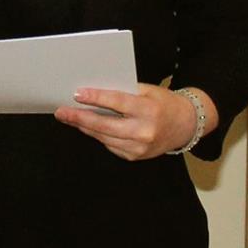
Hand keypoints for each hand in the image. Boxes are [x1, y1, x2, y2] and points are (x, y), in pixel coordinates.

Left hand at [55, 85, 217, 160]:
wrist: (186, 124)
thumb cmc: (163, 102)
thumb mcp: (147, 90)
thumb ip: (123, 92)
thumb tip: (92, 93)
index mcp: (148, 109)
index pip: (117, 102)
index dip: (95, 98)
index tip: (77, 94)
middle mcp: (144, 131)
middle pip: (105, 125)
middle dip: (80, 118)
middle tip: (62, 112)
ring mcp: (139, 147)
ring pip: (104, 137)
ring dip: (84, 127)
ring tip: (69, 118)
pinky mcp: (135, 157)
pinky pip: (110, 145)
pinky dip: (98, 135)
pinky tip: (88, 127)